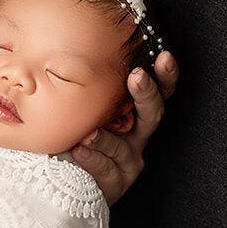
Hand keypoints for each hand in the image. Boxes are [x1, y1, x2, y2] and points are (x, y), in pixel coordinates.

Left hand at [73, 50, 177, 204]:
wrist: (61, 177)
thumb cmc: (71, 130)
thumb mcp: (78, 106)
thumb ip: (81, 85)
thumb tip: (66, 45)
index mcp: (132, 110)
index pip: (157, 89)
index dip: (165, 74)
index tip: (164, 56)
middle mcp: (137, 133)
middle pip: (153, 113)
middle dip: (147, 93)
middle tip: (137, 78)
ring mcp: (129, 158)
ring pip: (123, 146)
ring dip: (105, 138)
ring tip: (89, 134)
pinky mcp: (117, 182)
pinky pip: (106, 168)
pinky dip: (93, 159)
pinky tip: (79, 151)